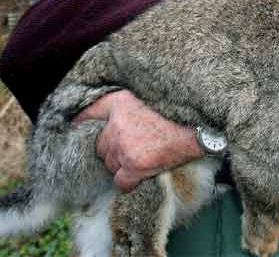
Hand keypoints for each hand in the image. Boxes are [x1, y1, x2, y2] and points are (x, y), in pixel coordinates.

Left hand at [73, 90, 200, 191]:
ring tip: (141, 157)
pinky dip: (130, 180)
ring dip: (122, 164)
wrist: (198, 129)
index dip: (83, 123)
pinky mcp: (135, 165)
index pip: (88, 114)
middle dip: (112, 149)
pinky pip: (121, 181)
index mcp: (119, 102)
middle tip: (130, 147)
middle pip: (99, 146)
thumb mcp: (148, 96)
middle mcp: (116, 123)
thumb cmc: (177, 113)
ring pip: (110, 164)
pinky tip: (141, 173)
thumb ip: (126, 104)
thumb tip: (104, 114)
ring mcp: (124, 146)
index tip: (80, 128)